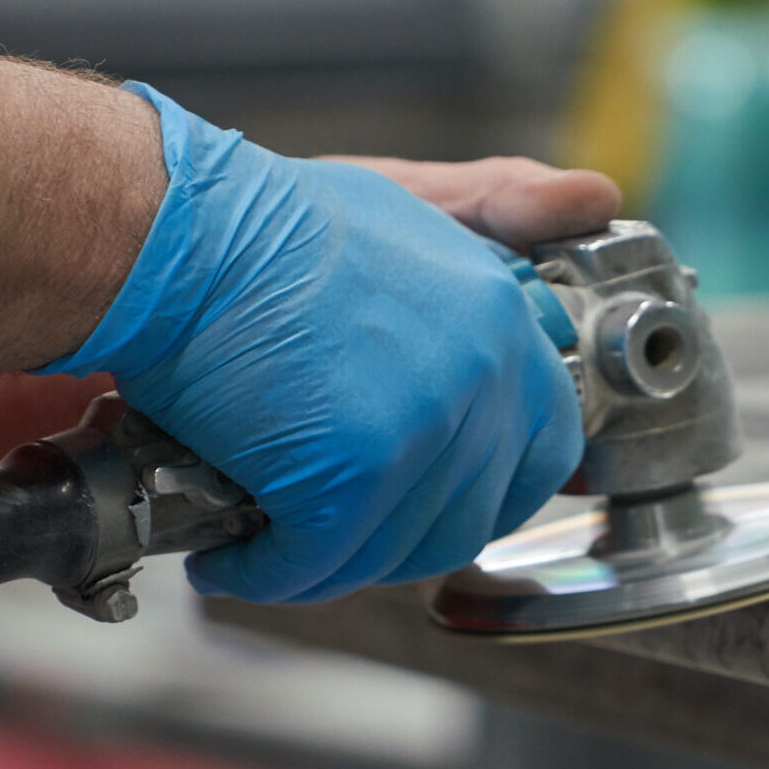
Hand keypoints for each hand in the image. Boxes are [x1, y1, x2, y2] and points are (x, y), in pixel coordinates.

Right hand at [39, 83, 610, 603]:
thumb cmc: (261, 223)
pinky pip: (320, 564)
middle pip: (468, 514)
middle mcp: (481, 376)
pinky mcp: (351, 478)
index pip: (545, 446)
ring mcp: (422, 431)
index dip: (486, 488)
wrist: (173, 235)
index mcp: (501, 318)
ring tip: (267, 540)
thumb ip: (498, 207)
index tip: (423, 497)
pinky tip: (230, 557)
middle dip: (396, 535)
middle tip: (330, 525)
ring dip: (325, 562)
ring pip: (393, 551)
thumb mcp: (405, 195)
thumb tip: (595, 198)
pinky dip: (267, 573)